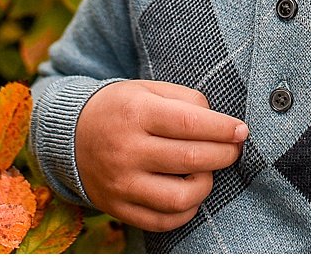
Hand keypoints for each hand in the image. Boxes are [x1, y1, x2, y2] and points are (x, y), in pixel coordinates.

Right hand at [75, 80, 248, 230]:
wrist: (69, 135)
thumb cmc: (120, 109)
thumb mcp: (147, 89)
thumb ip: (185, 100)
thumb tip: (220, 123)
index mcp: (135, 113)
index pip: (190, 123)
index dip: (222, 129)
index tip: (241, 130)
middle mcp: (126, 150)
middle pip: (190, 159)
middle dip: (223, 154)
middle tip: (233, 149)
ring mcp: (121, 183)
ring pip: (180, 197)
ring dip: (206, 185)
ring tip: (207, 171)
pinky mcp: (118, 207)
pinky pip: (163, 221)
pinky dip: (186, 211)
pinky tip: (190, 193)